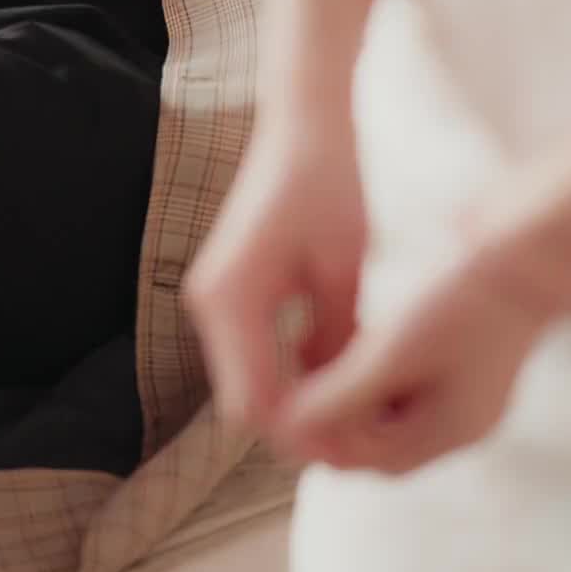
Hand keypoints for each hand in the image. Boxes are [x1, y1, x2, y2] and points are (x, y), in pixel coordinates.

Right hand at [185, 111, 366, 427]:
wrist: (302, 121)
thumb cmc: (326, 183)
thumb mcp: (342, 270)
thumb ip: (333, 344)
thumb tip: (337, 405)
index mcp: (229, 300)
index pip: (250, 406)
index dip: (298, 438)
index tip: (351, 450)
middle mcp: (209, 303)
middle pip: (245, 399)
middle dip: (297, 425)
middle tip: (361, 439)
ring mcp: (215, 295)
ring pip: (248, 379)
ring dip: (293, 400)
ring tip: (355, 410)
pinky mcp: (229, 288)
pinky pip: (253, 351)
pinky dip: (288, 370)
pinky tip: (337, 370)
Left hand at [269, 153, 570, 475]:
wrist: (519, 249)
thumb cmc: (463, 298)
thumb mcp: (395, 350)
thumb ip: (341, 393)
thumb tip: (288, 426)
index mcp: (450, 430)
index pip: (372, 459)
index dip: (322, 442)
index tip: (278, 417)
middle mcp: (457, 418)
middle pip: (378, 440)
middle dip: (330, 423)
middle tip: (281, 395)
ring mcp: (459, 387)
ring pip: (387, 409)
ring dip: (343, 395)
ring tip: (298, 367)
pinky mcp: (452, 353)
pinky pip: (400, 379)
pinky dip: (366, 370)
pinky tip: (335, 341)